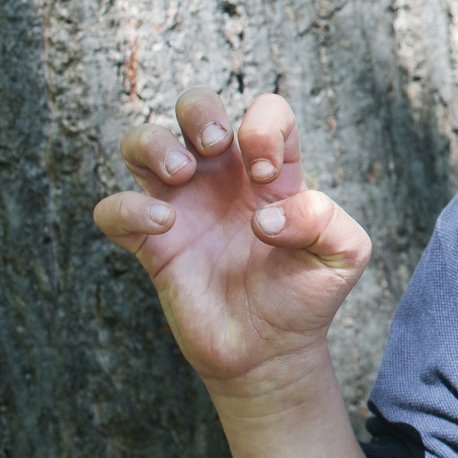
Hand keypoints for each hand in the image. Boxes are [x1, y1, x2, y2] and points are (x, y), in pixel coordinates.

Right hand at [92, 88, 368, 391]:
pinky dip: (127, 207)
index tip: (269, 176)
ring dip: (154, 142)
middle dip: (199, 109)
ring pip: (142, 142)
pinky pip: (113, 210)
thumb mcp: (344, 254)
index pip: (266, 112)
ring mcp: (184, 207)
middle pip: (195, 105)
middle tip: (216, 146)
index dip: (264, 126)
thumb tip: (264, 216)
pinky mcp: (152, 244)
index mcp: (272, 172)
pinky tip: (163, 224)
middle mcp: (224, 180)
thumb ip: (326, 220)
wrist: (271, 352)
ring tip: (182, 173)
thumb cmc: (307, 295)